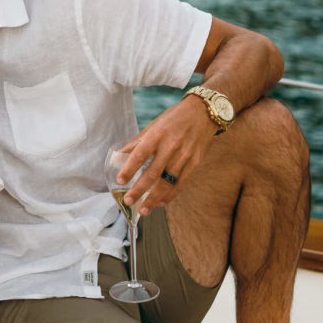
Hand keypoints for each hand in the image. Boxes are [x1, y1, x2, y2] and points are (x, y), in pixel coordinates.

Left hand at [117, 98, 217, 215]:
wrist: (203, 113)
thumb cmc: (174, 118)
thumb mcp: (154, 125)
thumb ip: (137, 142)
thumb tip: (119, 156)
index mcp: (157, 134)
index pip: (140, 154)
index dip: (129, 168)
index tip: (120, 181)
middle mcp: (171, 146)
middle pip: (153, 172)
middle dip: (139, 189)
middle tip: (129, 201)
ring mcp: (184, 156)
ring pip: (167, 182)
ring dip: (154, 198)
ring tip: (144, 209)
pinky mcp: (195, 163)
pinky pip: (181, 183)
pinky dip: (171, 195)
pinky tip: (161, 202)